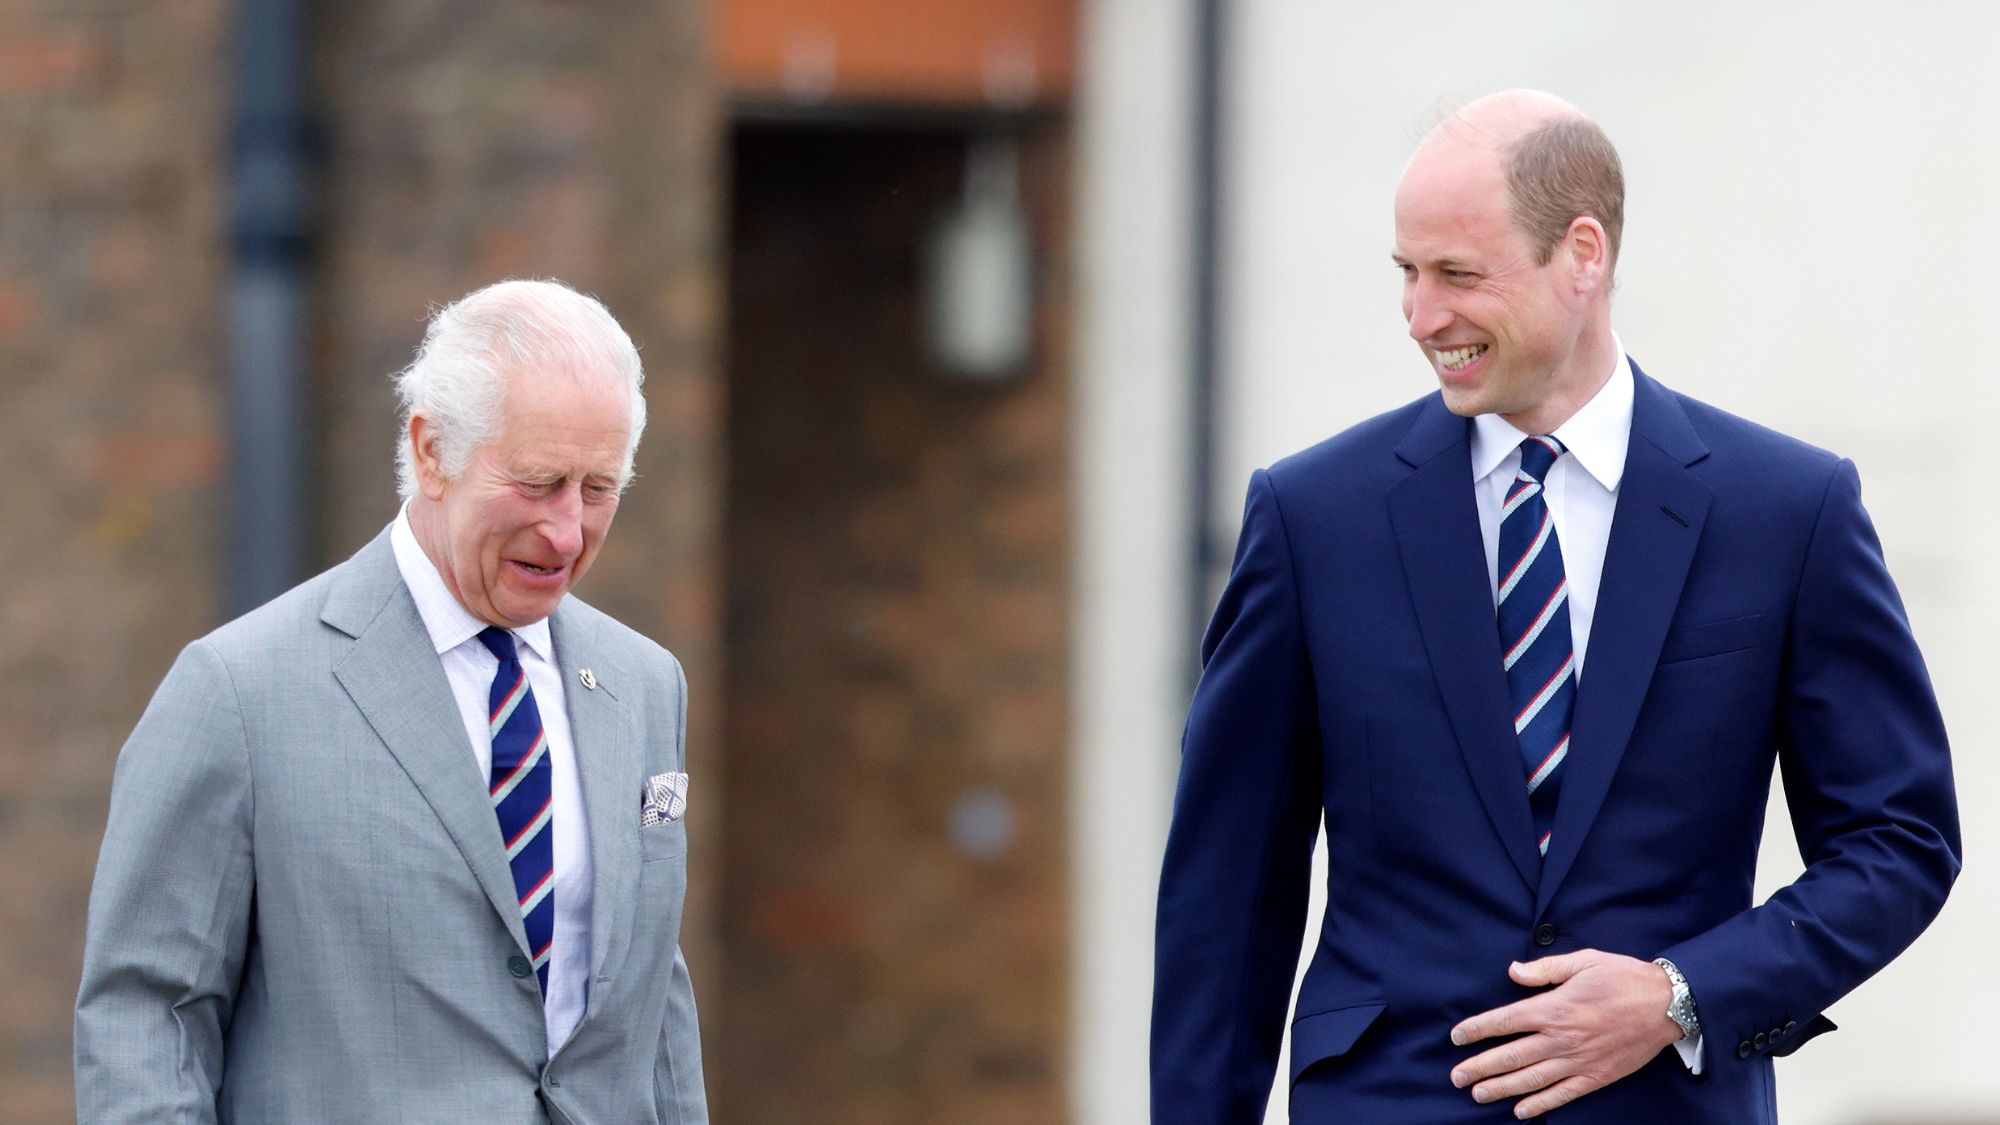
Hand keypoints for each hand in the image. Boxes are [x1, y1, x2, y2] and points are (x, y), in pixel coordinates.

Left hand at [1448, 949, 1680, 1118]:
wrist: (1666, 1004)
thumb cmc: (1622, 978)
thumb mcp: (1582, 961)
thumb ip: (1544, 970)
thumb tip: (1513, 971)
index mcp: (1554, 1008)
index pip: (1504, 1021)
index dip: (1476, 1030)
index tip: (1456, 1037)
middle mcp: (1561, 1038)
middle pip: (1510, 1055)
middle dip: (1479, 1066)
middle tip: (1455, 1077)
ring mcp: (1578, 1061)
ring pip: (1530, 1079)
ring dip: (1500, 1088)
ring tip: (1477, 1094)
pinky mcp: (1596, 1077)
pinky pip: (1562, 1095)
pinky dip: (1539, 1104)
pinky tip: (1520, 1111)